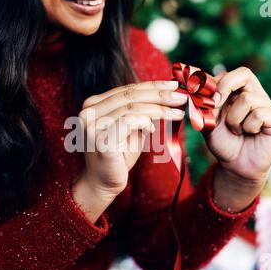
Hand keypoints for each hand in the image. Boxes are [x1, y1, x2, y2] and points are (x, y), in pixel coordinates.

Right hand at [72, 80, 186, 222]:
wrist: (102, 184)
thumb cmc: (119, 157)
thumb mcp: (131, 129)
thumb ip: (141, 113)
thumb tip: (167, 95)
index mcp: (94, 105)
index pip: (126, 90)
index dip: (152, 86)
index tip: (173, 85)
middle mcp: (88, 112)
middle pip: (130, 95)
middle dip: (159, 94)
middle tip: (182, 96)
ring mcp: (92, 126)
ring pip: (132, 108)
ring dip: (159, 108)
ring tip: (178, 112)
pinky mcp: (101, 140)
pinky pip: (128, 122)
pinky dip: (145, 121)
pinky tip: (155, 128)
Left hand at [205, 67, 270, 210]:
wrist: (235, 166)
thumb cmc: (224, 143)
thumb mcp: (207, 122)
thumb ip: (203, 106)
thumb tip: (196, 87)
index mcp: (239, 93)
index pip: (229, 75)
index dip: (214, 82)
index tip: (200, 96)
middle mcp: (255, 96)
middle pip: (244, 74)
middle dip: (224, 87)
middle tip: (215, 103)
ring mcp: (269, 107)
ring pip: (247, 98)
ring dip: (234, 118)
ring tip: (236, 130)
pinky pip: (259, 113)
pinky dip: (248, 126)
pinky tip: (249, 134)